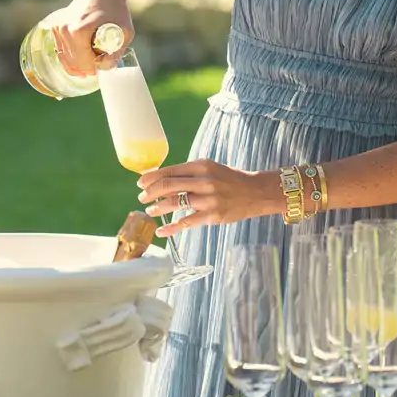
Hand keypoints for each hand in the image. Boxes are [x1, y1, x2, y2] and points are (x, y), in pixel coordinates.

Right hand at [47, 0, 132, 76]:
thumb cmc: (115, 8)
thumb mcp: (125, 31)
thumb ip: (117, 52)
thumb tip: (105, 68)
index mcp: (79, 31)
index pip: (83, 63)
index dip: (95, 68)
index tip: (104, 64)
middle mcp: (64, 29)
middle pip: (73, 63)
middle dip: (87, 67)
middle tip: (100, 61)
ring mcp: (57, 27)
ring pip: (65, 58)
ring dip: (79, 62)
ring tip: (93, 53)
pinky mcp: (55, 26)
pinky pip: (61, 50)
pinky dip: (71, 55)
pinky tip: (83, 52)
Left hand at [137, 159, 279, 236]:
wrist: (255, 192)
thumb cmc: (229, 180)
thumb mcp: (210, 169)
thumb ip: (189, 174)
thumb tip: (161, 180)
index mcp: (202, 166)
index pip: (170, 171)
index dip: (151, 178)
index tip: (140, 183)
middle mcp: (204, 181)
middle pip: (168, 186)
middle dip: (150, 193)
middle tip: (141, 198)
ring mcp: (208, 199)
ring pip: (175, 204)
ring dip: (157, 208)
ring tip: (150, 211)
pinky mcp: (212, 216)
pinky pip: (186, 223)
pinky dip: (170, 228)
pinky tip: (161, 231)